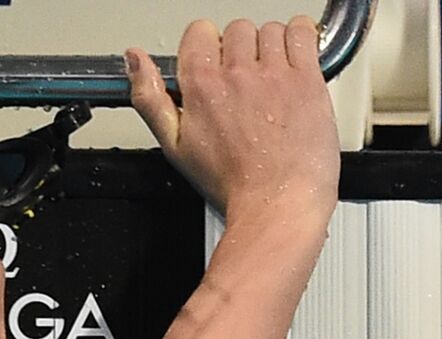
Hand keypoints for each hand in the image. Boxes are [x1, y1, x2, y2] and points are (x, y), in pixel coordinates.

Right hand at [126, 17, 339, 223]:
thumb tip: (134, 60)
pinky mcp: (307, 81)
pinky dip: (302, 37)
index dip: (210, 48)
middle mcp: (237, 73)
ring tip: (275, 78)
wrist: (277, 205)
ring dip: (272, 47)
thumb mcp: (174, 147)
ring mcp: (275, 75)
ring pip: (271, 30)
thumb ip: (149, 97)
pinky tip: (298, 59)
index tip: (219, 66)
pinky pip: (303, 34)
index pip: (200, 32)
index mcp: (202, 85)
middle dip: (243, 50)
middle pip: (237, 29)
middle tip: (250, 81)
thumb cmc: (233, 185)